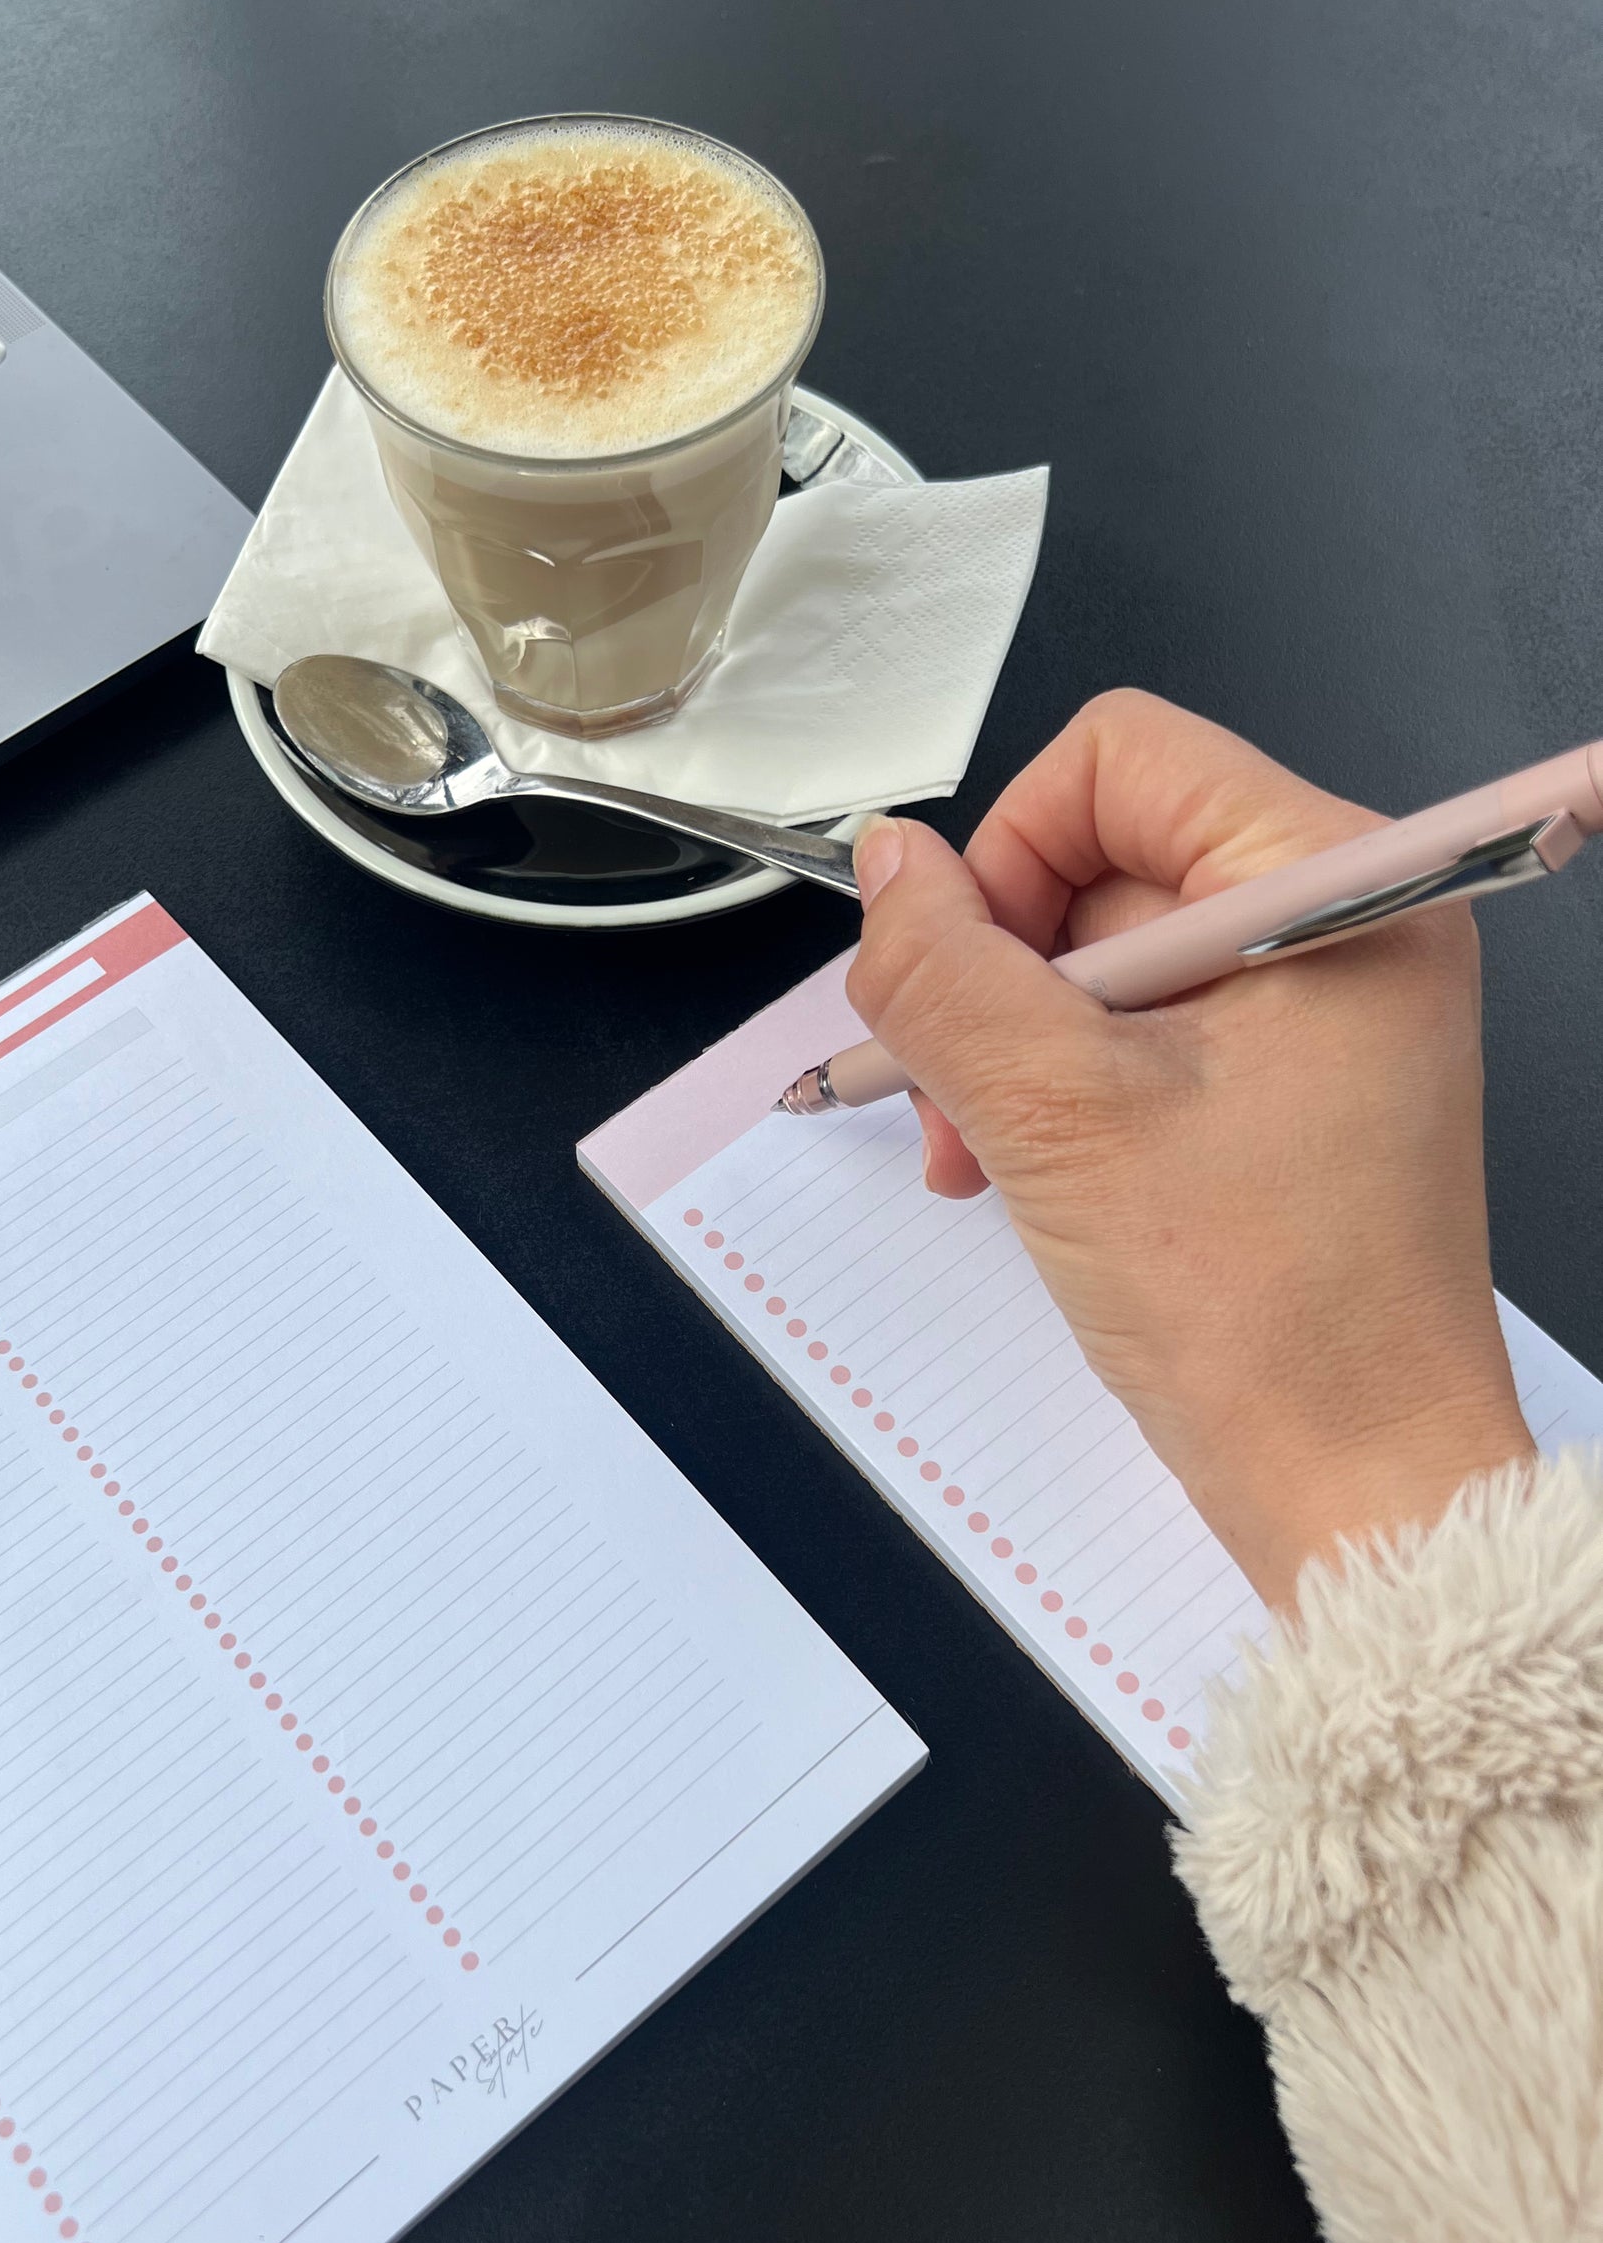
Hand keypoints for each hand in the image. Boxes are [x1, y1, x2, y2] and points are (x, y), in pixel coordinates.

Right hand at [845, 691, 1534, 1604]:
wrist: (1353, 1483)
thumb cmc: (1267, 1316)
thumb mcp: (1060, 1116)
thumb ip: (950, 971)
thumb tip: (889, 865)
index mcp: (1340, 887)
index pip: (1124, 759)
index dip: (1013, 852)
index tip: (967, 978)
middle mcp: (1345, 924)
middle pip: (1107, 856)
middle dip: (1002, 974)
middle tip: (956, 1098)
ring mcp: (1321, 1009)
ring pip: (1107, 955)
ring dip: (1014, 1045)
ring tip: (980, 1154)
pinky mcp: (1291, 1083)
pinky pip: (1141, 1032)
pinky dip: (1062, 1088)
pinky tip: (1024, 1170)